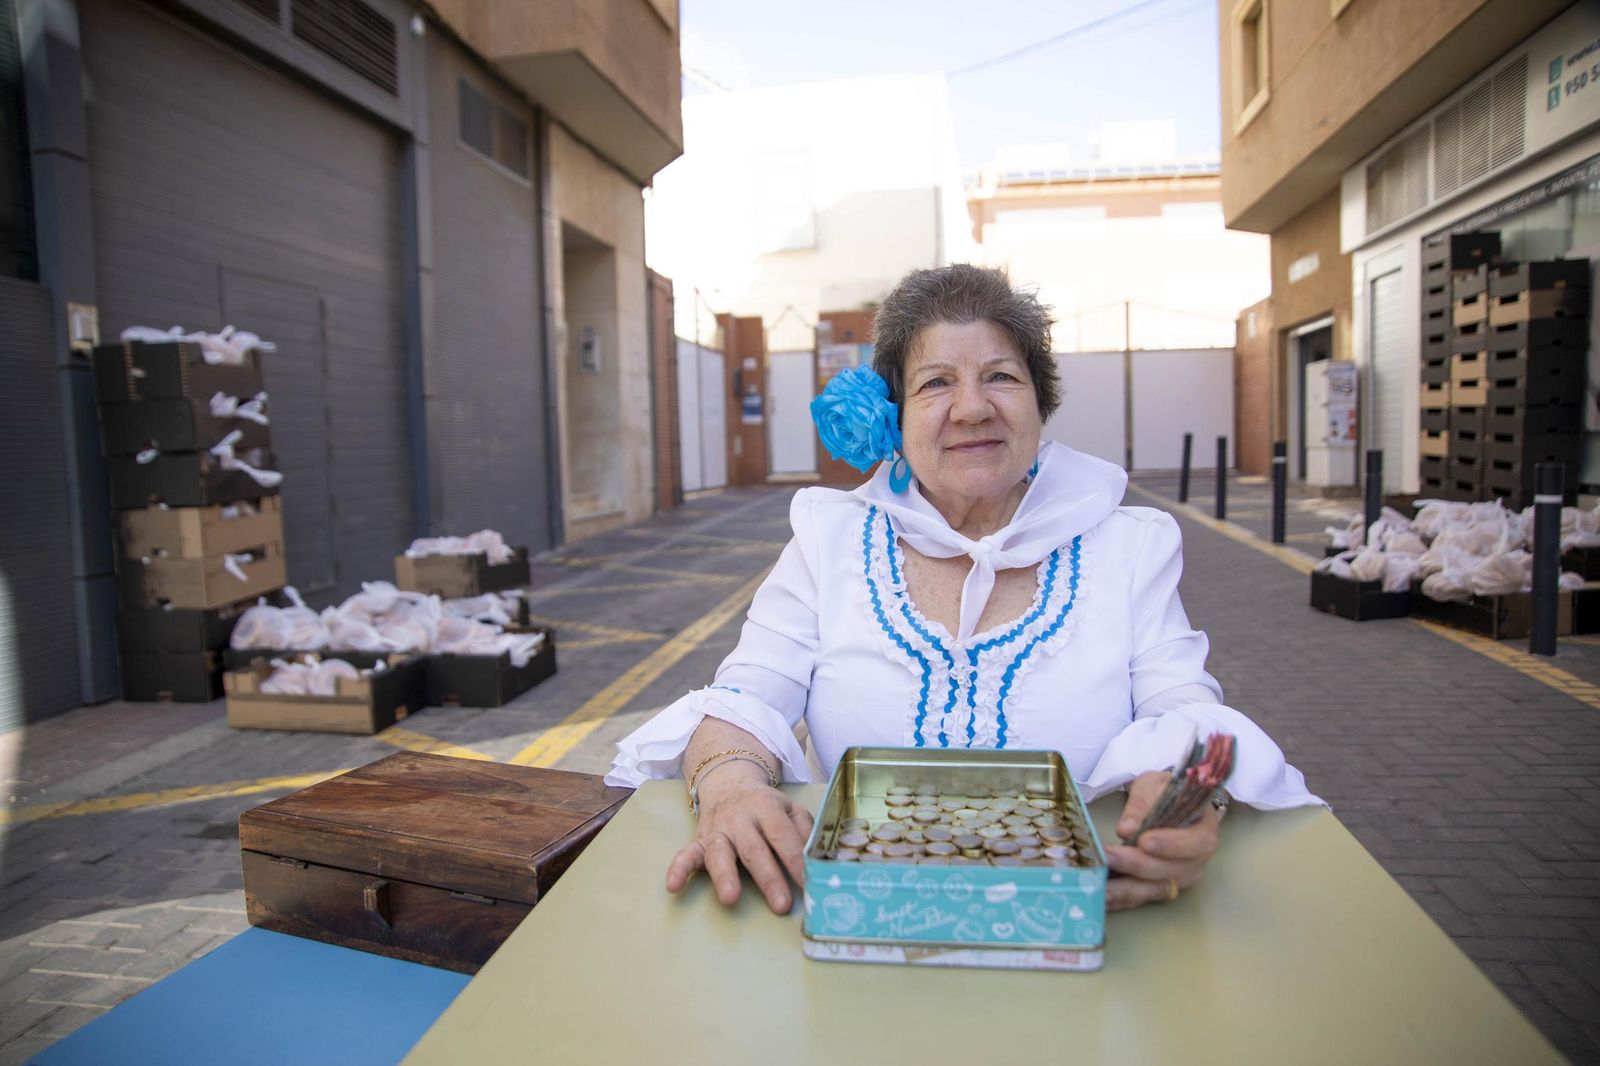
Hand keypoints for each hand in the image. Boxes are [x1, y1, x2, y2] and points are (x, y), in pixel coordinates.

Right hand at [665, 760, 813, 913]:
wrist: (730, 784)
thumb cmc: (766, 807)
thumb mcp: (791, 809)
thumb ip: (805, 829)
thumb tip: (817, 857)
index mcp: (767, 808)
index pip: (783, 836)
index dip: (796, 860)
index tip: (808, 883)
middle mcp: (741, 819)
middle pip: (755, 849)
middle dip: (768, 878)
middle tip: (781, 904)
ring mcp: (718, 830)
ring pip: (720, 853)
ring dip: (725, 875)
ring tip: (730, 898)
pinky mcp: (699, 840)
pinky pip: (686, 854)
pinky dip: (678, 869)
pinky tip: (673, 886)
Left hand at [1103, 770, 1219, 910]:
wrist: (1159, 802)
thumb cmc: (1161, 792)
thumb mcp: (1152, 786)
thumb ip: (1142, 805)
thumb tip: (1128, 829)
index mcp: (1204, 829)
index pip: (1197, 842)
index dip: (1172, 845)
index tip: (1144, 840)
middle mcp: (1196, 859)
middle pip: (1173, 870)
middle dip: (1139, 865)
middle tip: (1110, 855)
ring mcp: (1179, 877)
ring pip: (1156, 889)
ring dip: (1127, 888)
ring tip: (1099, 882)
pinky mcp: (1160, 888)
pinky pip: (1141, 898)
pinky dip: (1120, 899)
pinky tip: (1100, 896)